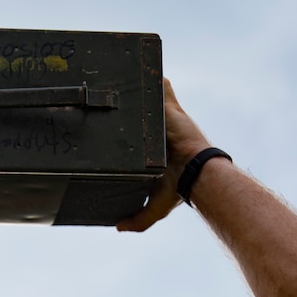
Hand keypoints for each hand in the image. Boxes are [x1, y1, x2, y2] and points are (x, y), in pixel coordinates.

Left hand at [116, 78, 212, 232]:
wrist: (196, 170)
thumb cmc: (178, 189)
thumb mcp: (157, 208)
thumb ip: (139, 220)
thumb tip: (118, 227)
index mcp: (153, 149)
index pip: (137, 135)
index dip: (124, 132)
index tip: (103, 132)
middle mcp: (158, 130)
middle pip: (138, 112)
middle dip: (123, 107)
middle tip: (100, 104)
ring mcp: (165, 115)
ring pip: (147, 94)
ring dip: (134, 90)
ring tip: (110, 84)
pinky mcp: (170, 104)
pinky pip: (159, 82)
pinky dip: (149, 74)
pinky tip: (131, 70)